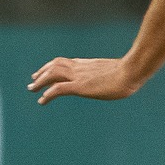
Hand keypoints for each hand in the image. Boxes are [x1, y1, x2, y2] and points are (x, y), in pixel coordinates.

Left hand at [28, 55, 142, 104]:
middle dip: (42, 72)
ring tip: (32, 89)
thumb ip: (110, 73)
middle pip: (54, 66)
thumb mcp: (116, 71)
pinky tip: (42, 100)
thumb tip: (117, 77)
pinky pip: (58, 89)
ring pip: (52, 75)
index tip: (45, 71)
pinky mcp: (80, 86)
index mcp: (86, 64)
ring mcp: (78, 76)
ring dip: (40, 82)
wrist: (133, 71)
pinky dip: (47, 94)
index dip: (52, 67)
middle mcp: (79, 68)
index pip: (64, 63)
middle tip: (33, 80)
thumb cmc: (130, 72)